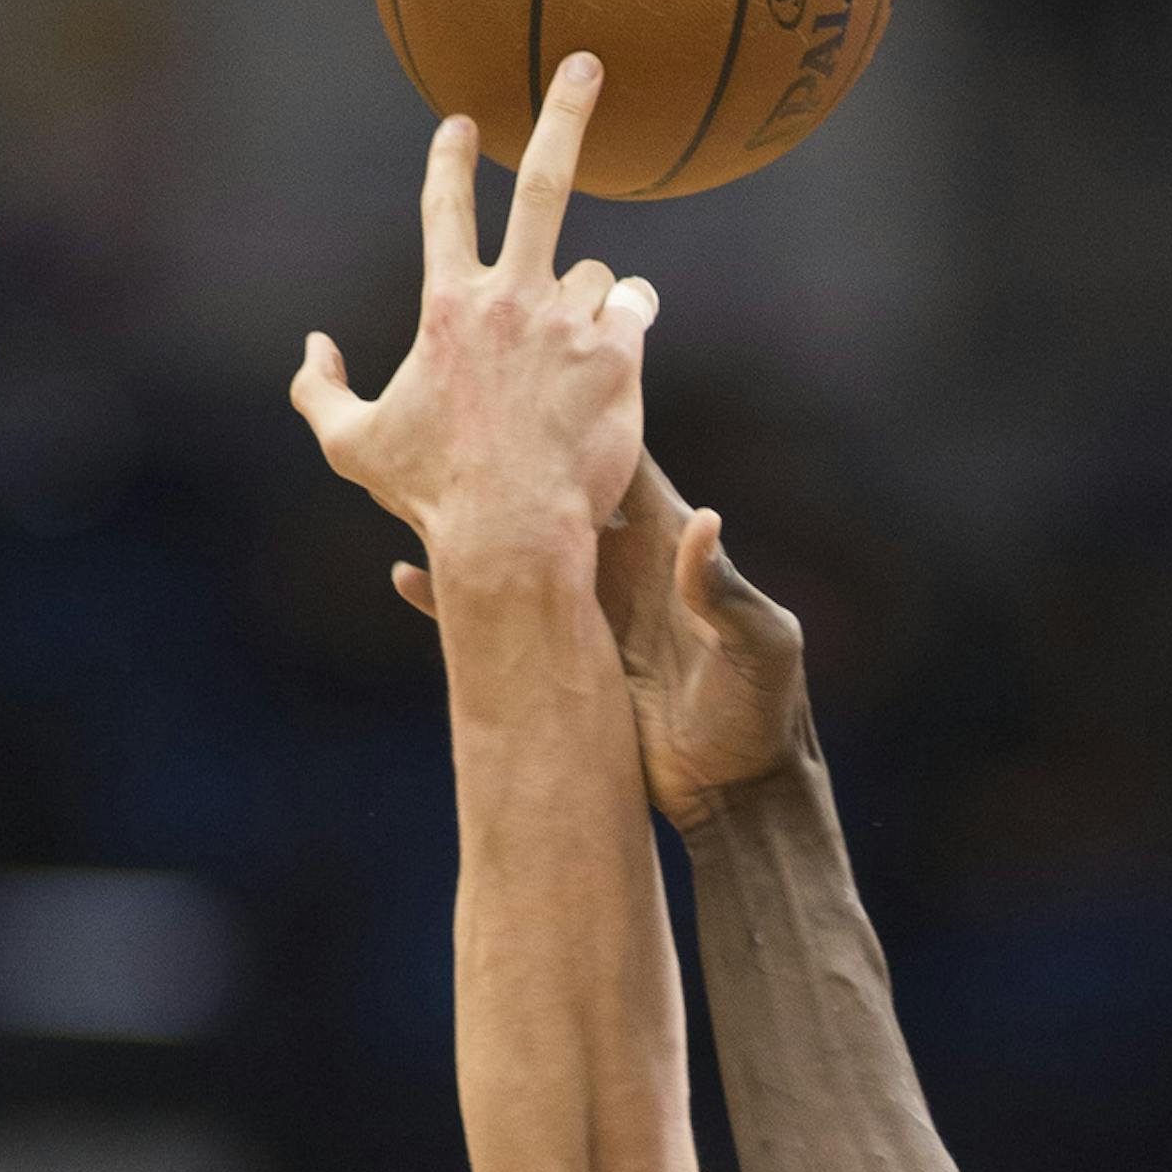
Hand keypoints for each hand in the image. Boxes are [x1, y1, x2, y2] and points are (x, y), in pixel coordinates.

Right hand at [291, 56, 658, 574]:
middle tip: (585, 65)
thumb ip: (319, 393)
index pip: (444, 206)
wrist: (512, 535)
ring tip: (584, 342)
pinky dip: (628, 322)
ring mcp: (569, 323)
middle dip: (565, 112)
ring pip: (595, 274)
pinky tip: (622, 350)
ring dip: (591, 296)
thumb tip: (310, 348)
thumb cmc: (433, 496)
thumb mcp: (354, 448)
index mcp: (447, 305)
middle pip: (545, 182)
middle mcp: (512, 298)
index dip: (450, 157)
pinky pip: (633, 311)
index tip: (461, 121)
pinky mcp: (618, 356)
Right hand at [396, 454, 808, 829]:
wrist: (738, 793)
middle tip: (451, 422)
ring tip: (412, 494)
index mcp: (667, 544)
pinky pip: (499, 621)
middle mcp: (619, 564)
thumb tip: (704, 519)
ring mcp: (585, 608)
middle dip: (508, 459)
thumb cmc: (765, 713)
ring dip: (470, 526)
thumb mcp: (761, 647)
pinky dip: (453, 602)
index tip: (533, 378)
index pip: (616, 464)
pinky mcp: (561, 655)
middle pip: (552, 494)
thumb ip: (725, 589)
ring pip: (514, 550)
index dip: (579, 421)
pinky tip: (406, 578)